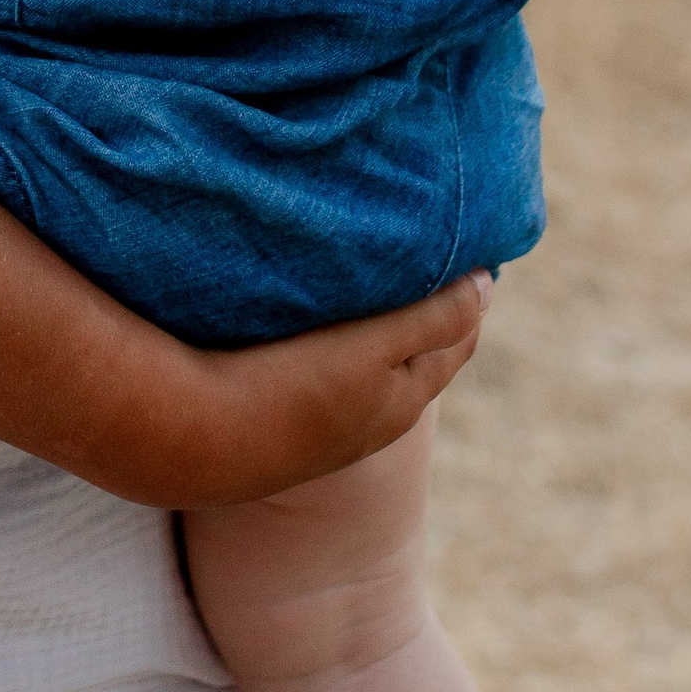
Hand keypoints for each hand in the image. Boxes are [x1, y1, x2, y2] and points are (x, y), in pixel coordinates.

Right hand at [150, 274, 490, 507]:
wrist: (201, 444)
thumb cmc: (293, 389)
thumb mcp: (376, 349)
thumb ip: (433, 319)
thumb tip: (489, 285)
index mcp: (403, 399)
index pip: (456, 337)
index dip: (468, 294)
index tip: (469, 247)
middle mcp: (373, 418)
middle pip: (418, 353)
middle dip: (431, 307)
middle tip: (431, 249)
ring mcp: (328, 423)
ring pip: (372, 362)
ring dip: (383, 322)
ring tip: (379, 273)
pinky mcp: (285, 416)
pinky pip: (331, 367)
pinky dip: (343, 337)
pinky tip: (319, 316)